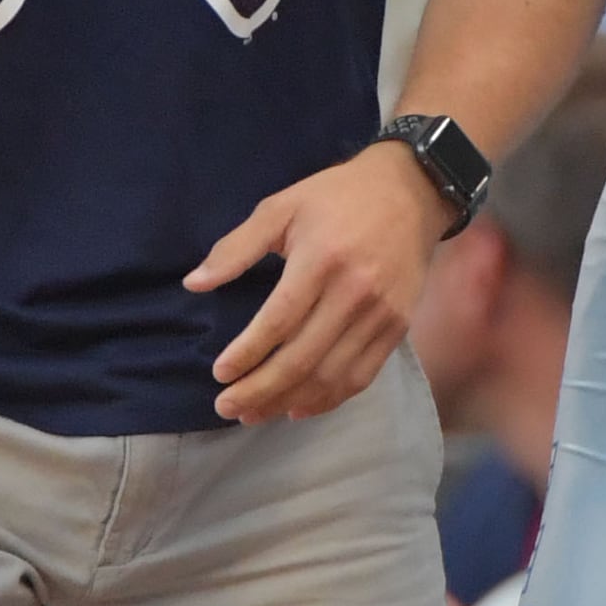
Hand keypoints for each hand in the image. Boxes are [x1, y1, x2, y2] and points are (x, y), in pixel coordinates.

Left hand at [187, 144, 452, 423]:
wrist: (412, 192)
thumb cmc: (337, 197)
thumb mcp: (281, 207)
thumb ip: (236, 248)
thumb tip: (193, 284)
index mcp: (321, 260)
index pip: (278, 322)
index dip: (247, 354)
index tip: (220, 374)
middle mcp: (354, 293)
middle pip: (302, 358)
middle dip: (260, 389)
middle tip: (227, 407)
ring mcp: (380, 315)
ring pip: (331, 376)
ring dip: (289, 402)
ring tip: (254, 414)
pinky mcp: (397, 328)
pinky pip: (361, 376)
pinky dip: (328, 400)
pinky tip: (299, 408)